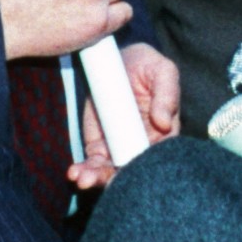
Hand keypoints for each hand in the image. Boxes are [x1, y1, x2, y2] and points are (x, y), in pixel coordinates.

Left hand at [68, 42, 179, 188]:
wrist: (118, 60)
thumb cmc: (147, 66)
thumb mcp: (162, 71)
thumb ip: (167, 93)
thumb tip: (163, 122)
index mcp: (164, 134)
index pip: (157, 158)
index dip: (145, 169)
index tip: (131, 172)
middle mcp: (142, 146)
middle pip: (131, 170)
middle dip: (115, 179)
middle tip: (96, 180)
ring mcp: (119, 147)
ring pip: (110, 171)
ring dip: (95, 178)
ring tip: (82, 179)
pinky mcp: (100, 145)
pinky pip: (94, 163)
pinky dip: (84, 170)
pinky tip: (74, 173)